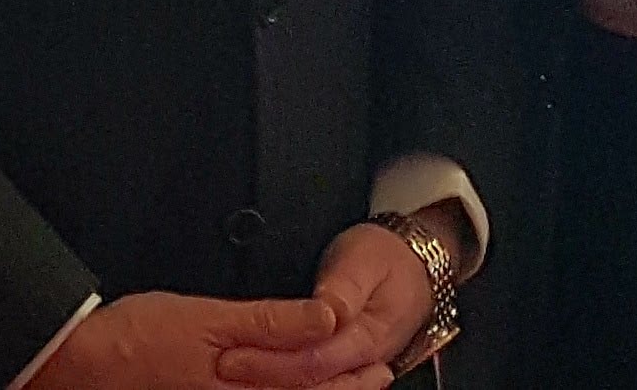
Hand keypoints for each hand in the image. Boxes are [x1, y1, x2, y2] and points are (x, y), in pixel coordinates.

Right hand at [33, 289, 347, 389]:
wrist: (77, 367)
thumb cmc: (135, 341)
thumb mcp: (207, 318)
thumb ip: (270, 322)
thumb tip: (326, 316)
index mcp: (247, 386)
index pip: (314, 380)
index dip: (351, 372)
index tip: (378, 362)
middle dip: (344, 389)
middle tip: (378, 377)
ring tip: (347, 385)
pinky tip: (284, 387)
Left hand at [210, 224, 439, 388]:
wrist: (415, 266)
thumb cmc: (385, 259)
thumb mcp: (363, 261)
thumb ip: (343, 289)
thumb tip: (326, 312)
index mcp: (367, 336)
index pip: (314, 361)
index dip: (270, 361)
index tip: (231, 355)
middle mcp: (362, 360)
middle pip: (310, 382)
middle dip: (264, 377)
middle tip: (220, 367)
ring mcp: (355, 366)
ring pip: (314, 387)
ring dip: (273, 382)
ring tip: (233, 373)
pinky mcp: (345, 364)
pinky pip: (317, 381)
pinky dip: (287, 380)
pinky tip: (259, 376)